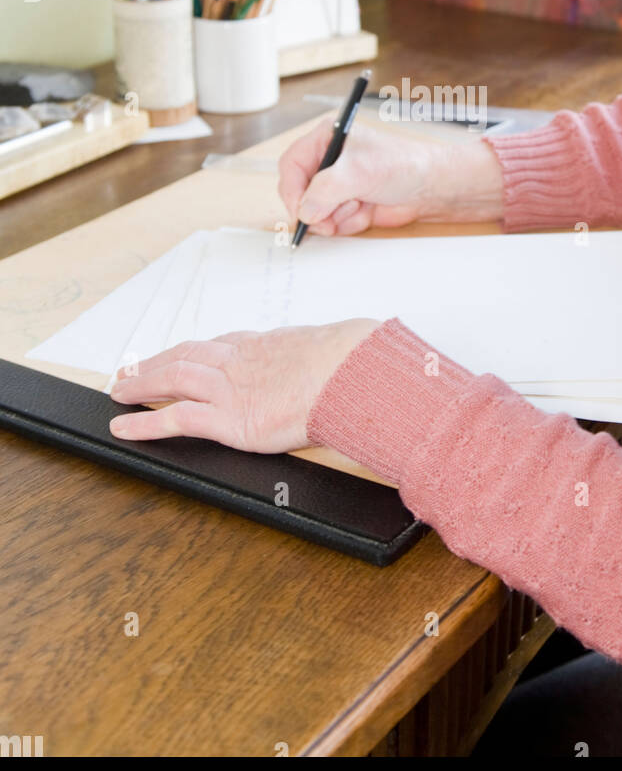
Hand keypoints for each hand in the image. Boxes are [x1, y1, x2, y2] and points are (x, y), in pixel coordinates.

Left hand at [107, 319, 380, 452]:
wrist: (350, 372)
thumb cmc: (352, 360)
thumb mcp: (337, 345)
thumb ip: (326, 353)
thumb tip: (351, 350)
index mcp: (267, 344)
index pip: (223, 344)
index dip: (198, 350)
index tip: (184, 353)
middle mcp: (241, 361)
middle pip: (188, 354)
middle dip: (158, 362)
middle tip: (134, 368)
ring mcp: (231, 387)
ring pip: (174, 377)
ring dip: (142, 383)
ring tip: (120, 389)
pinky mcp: (228, 418)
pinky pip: (175, 418)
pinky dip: (145, 422)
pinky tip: (123, 426)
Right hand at [278, 115, 504, 237]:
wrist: (431, 187)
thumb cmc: (401, 166)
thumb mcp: (358, 172)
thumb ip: (325, 190)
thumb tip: (304, 211)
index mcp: (326, 138)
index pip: (292, 164)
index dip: (291, 189)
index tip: (300, 211)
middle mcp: (329, 161)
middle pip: (299, 192)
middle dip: (316, 209)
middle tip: (329, 221)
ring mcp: (338, 185)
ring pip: (316, 211)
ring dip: (336, 216)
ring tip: (361, 205)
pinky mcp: (347, 204)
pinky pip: (333, 222)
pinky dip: (348, 222)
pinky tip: (367, 211)